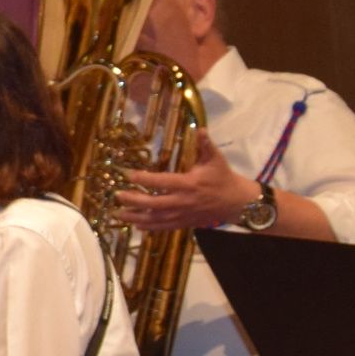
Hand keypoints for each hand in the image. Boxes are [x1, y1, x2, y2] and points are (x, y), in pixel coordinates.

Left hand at [111, 132, 257, 232]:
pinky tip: (136, 225)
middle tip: (117, 195)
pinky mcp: (184, 223)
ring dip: (135, 217)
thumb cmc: (223, 178)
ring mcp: (182, 215)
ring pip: (155, 218)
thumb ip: (206, 145)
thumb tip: (200, 128)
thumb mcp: (216, 159)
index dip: (144, 178)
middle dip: (134, 200)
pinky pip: (164, 227)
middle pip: (153, 203)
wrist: (237, 203)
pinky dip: (149, 227)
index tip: (128, 174)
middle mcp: (182, 201)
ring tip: (117, 214)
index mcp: (188, 184)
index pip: (161, 182)